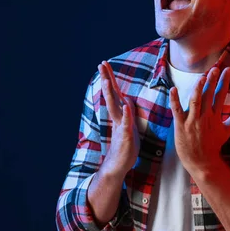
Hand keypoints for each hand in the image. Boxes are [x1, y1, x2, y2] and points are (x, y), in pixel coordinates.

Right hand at [98, 61, 139, 178]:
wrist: (118, 165)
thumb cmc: (125, 146)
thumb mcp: (128, 125)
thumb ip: (126, 112)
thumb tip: (127, 100)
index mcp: (120, 114)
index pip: (114, 92)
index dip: (110, 78)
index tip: (104, 64)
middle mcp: (118, 117)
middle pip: (111, 95)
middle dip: (107, 79)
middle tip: (101, 64)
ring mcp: (120, 126)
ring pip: (115, 107)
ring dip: (111, 93)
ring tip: (107, 80)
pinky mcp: (125, 136)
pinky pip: (126, 123)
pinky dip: (126, 114)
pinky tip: (126, 105)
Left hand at [169, 66, 229, 174]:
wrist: (202, 162)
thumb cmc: (213, 146)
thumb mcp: (227, 130)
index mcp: (215, 116)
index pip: (221, 94)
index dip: (224, 81)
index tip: (227, 70)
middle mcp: (205, 117)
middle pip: (209, 94)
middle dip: (212, 80)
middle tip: (215, 68)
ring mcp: (192, 121)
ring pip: (195, 100)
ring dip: (198, 88)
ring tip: (202, 76)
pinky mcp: (181, 125)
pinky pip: (177, 110)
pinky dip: (175, 100)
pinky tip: (173, 89)